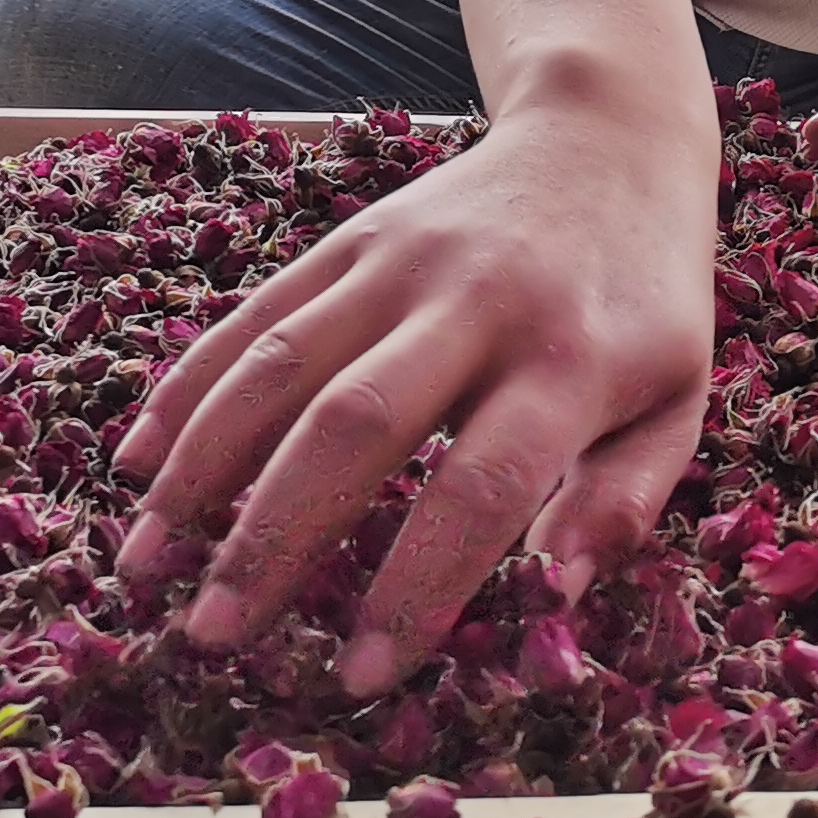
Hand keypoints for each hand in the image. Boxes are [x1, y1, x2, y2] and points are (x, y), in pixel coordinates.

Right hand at [112, 70, 722, 697]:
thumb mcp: (678, 401)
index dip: (416, 588)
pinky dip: (189, 390)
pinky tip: (139, 463)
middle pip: (354, 425)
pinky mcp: (353, 234)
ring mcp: (403, 260)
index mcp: (571, 361)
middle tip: (211, 636)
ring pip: (280, 364)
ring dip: (201, 468)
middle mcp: (477, 302)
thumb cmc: (644, 303)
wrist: (609, 142)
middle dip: (272, 537)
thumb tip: (550, 595)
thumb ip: (624, 500)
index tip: (359, 674)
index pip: (481, 489)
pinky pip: (256, 315)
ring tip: (144, 566)